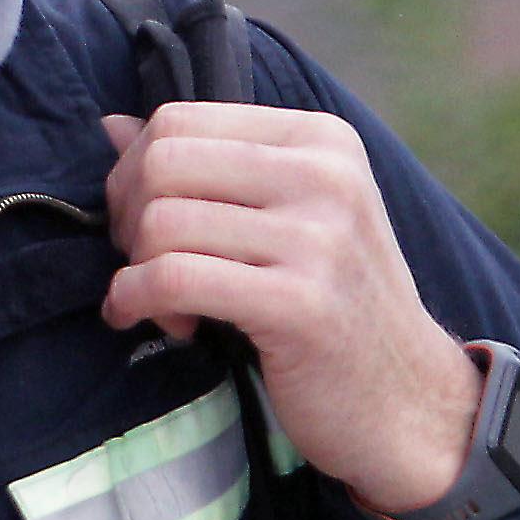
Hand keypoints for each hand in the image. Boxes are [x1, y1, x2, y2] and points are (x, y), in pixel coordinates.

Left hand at [99, 102, 485, 519]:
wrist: (407, 400)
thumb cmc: (333, 305)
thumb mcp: (284, 219)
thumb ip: (206, 167)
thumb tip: (112, 125)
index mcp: (321, 139)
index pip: (179, 119)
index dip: (135, 173)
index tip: (144, 226)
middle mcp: (326, 175)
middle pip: (162, 164)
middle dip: (128, 220)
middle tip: (146, 268)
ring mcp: (318, 238)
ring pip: (161, 222)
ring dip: (138, 273)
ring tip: (171, 308)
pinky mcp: (299, 303)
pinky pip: (172, 279)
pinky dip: (139, 302)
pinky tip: (164, 326)